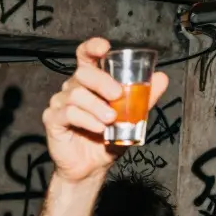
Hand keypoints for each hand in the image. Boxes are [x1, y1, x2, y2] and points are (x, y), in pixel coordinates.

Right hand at [43, 37, 169, 182]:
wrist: (91, 168)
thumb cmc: (108, 140)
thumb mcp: (131, 119)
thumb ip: (144, 99)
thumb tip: (162, 78)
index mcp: (90, 83)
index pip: (85, 56)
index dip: (92, 47)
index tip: (104, 48)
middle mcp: (72, 89)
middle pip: (82, 73)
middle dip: (102, 81)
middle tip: (118, 95)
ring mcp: (60, 103)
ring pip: (76, 94)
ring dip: (97, 106)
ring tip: (111, 120)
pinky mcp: (53, 120)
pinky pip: (69, 113)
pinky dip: (87, 120)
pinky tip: (99, 129)